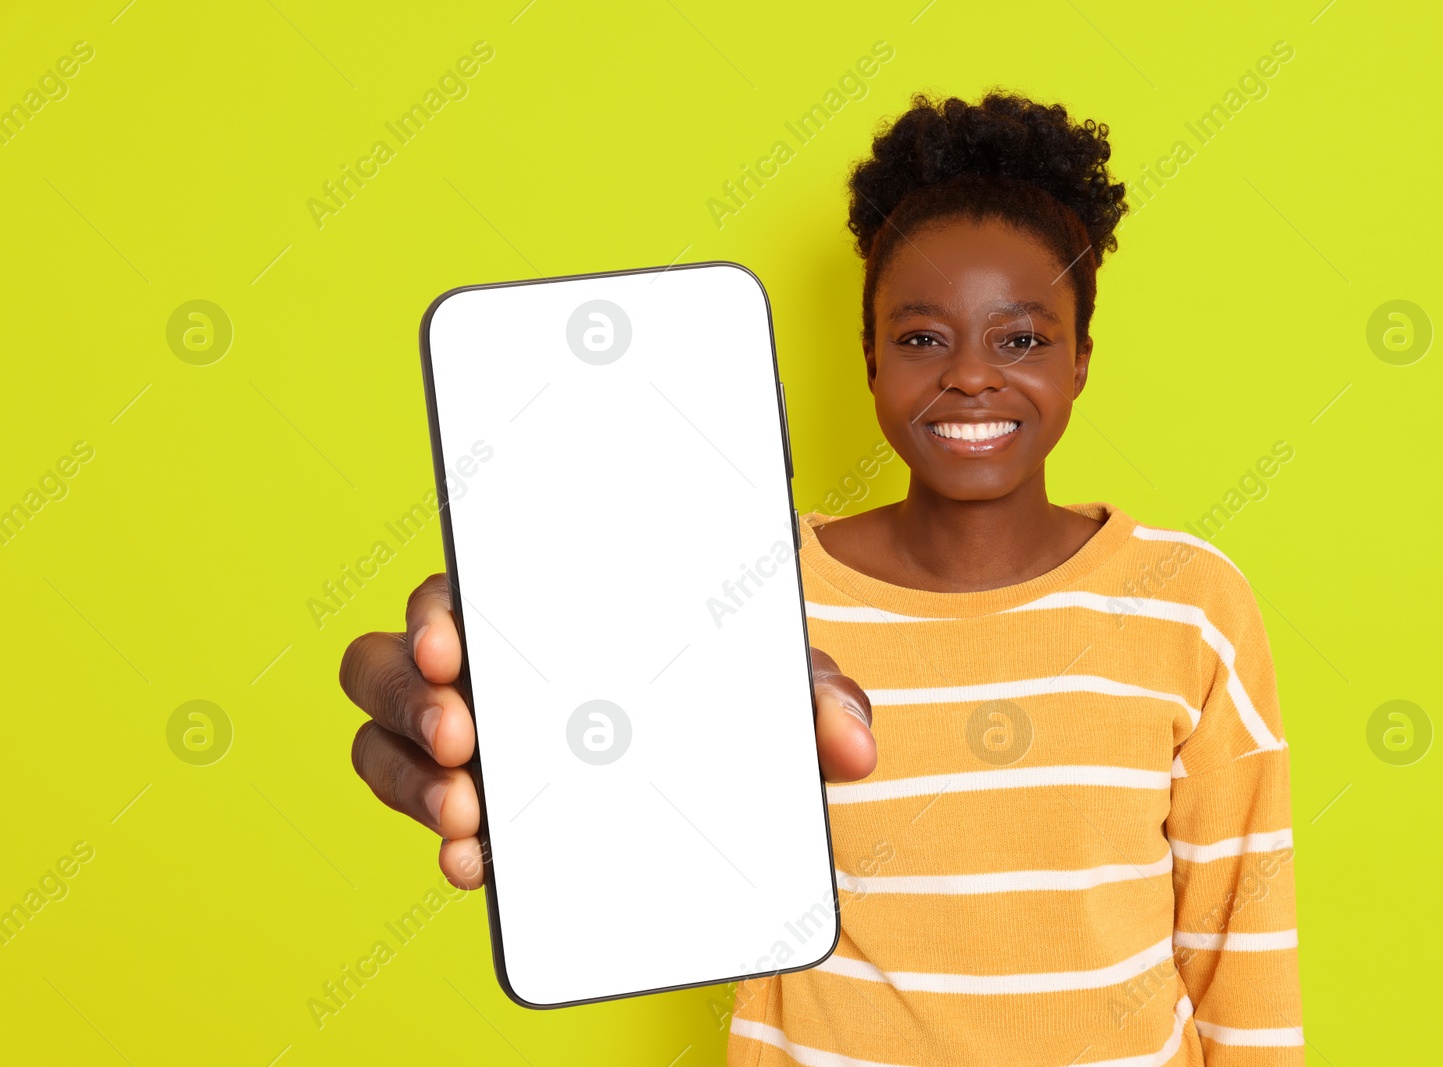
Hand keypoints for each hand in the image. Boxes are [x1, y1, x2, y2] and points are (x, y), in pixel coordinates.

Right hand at [340, 573, 877, 888]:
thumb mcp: (772, 682)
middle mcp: (488, 667)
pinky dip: (442, 839)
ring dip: (410, 777)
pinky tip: (474, 864)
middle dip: (411, 696)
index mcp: (540, 606)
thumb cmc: (727, 693)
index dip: (436, 610)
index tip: (454, 644)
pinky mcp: (473, 805)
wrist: (724, 777)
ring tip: (468, 814)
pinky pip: (422, 811)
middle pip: (390, 662)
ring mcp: (470, 738)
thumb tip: (852, 747)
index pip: (458, 587)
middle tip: (463, 737)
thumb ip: (814, 697)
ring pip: (384, 741)